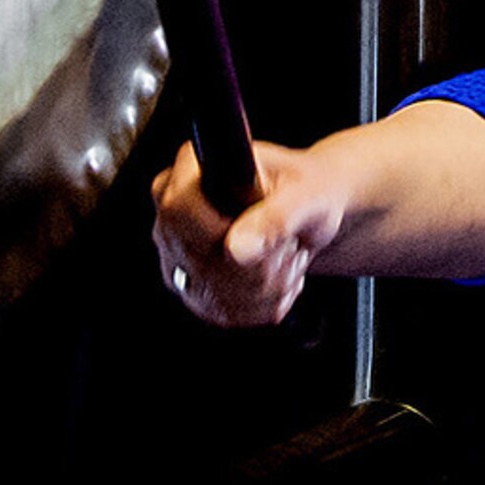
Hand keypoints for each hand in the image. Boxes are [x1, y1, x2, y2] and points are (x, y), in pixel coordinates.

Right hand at [152, 137, 345, 328]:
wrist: (311, 213)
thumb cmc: (307, 190)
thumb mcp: (308, 195)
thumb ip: (276, 217)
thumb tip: (236, 250)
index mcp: (194, 170)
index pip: (178, 206)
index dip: (221, 227)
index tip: (263, 223)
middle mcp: (173, 214)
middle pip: (201, 261)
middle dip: (261, 262)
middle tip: (288, 239)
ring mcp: (176, 256)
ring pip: (217, 295)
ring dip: (269, 284)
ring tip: (285, 253)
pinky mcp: (191, 291)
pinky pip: (228, 314)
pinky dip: (264, 303)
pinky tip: (277, 274)